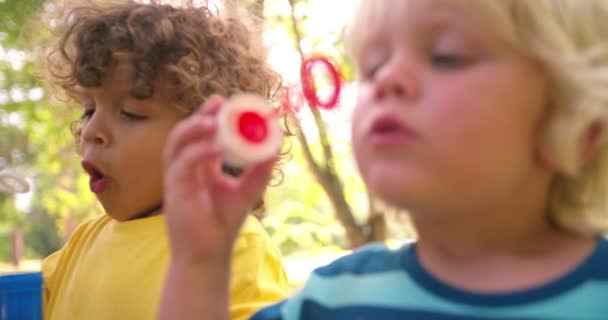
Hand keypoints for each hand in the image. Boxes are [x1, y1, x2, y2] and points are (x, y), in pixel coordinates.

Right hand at [163, 95, 276, 264]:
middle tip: (218, 103)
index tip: (225, 101)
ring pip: (176, 144)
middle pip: (185, 132)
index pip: (201, 134)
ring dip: (193, 129)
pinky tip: (217, 149)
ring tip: (213, 120)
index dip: (209, 115)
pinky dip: (198, 154)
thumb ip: (259, 171)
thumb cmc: (222, 224)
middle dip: (200, 115)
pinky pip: (182, 165)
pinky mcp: (174, 191)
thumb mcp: (246, 192)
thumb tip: (276, 148)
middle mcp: (185, 168)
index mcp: (200, 165)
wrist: (208, 254)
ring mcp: (177, 178)